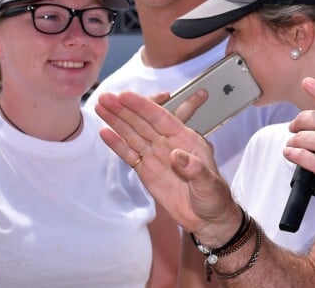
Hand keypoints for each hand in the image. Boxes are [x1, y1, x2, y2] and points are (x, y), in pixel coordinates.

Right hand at [96, 90, 241, 245]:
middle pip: (141, 122)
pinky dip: (117, 144)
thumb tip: (176, 156)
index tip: (125, 96)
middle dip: (123, 109)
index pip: (160, 117)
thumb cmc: (214, 196)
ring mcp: (155, 156)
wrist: (208, 218)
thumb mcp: (209, 184)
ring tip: (100, 107)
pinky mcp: (147, 171)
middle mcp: (167, 143)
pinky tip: (105, 133)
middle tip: (105, 97)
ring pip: (132, 134)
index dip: (142, 106)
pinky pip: (130, 155)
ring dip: (116, 121)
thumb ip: (195, 169)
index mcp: (185, 138)